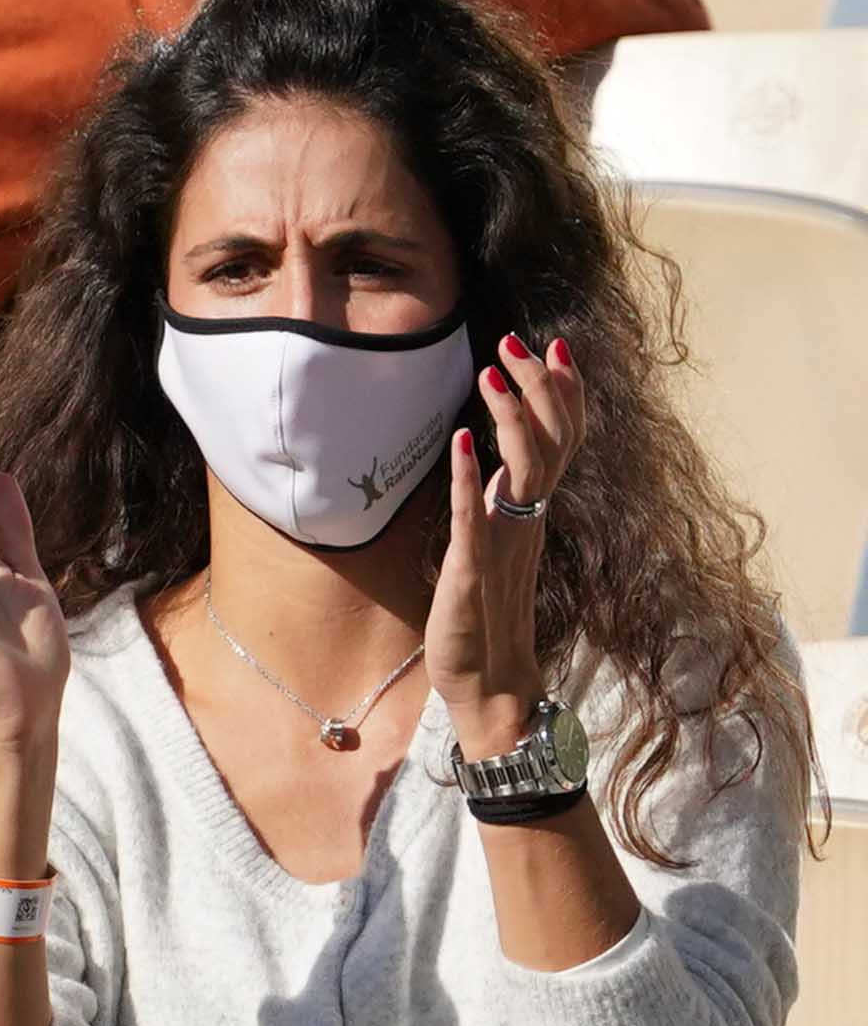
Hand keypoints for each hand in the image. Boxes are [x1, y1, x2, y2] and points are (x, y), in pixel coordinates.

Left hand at [423, 334, 584, 758]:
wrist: (489, 686)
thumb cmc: (487, 620)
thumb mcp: (496, 549)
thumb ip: (500, 507)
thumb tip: (493, 464)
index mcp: (534, 517)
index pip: (562, 441)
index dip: (563, 392)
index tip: (555, 344)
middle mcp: (527, 525)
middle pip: (552, 442)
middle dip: (539, 385)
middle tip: (519, 339)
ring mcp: (504, 545)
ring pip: (524, 469)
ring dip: (509, 417)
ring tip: (490, 372)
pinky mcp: (473, 570)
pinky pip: (474, 515)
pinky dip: (468, 474)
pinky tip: (462, 436)